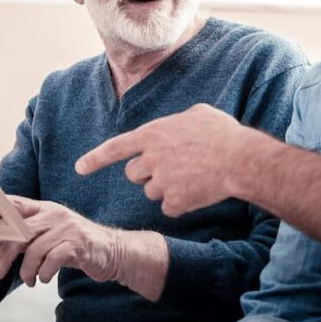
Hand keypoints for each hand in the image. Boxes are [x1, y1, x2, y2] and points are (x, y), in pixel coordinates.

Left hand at [0, 196, 119, 286]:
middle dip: (6, 255)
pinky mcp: (78, 244)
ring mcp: (67, 228)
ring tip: (29, 280)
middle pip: (20, 232)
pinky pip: (52, 260)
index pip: (16, 204)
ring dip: (27, 270)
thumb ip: (23, 241)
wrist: (113, 251)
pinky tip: (43, 279)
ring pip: (34, 249)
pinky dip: (43, 273)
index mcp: (46, 209)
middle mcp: (55, 215)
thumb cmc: (76, 245)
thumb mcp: (48, 240)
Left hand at [75, 104, 252, 216]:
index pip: (114, 148)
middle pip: (133, 174)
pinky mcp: (174, 202)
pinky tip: (198, 191)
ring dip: (166, 188)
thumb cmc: (223, 133)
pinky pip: (169, 208)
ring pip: (151, 192)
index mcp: (152, 134)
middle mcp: (151, 158)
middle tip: (172, 168)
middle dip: (146, 174)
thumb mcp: (198, 114)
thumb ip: (177, 122)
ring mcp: (161, 181)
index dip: (95, 159)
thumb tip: (178, 125)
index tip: (79, 168)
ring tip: (192, 176)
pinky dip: (181, 204)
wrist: (241, 159)